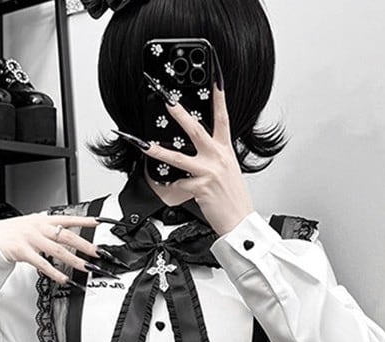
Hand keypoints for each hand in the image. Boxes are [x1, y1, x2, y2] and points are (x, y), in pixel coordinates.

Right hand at [0, 213, 122, 286]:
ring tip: (86, 268)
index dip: (84, 220)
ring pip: (58, 250)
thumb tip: (66, 235)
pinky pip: (43, 264)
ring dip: (75, 260)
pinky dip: (55, 272)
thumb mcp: (32, 225)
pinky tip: (64, 278)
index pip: (67, 218)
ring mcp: (31, 239)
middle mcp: (39, 228)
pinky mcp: (24, 252)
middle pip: (66, 236)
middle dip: (84, 245)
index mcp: (43, 220)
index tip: (98, 222)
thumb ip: (49, 229)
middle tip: (97, 252)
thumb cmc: (12, 232)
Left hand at [123, 84, 254, 236]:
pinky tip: (167, 187)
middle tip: (167, 100)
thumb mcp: (228, 170)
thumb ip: (215, 156)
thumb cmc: (233, 198)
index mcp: (225, 150)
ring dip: (158, 150)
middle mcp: (218, 157)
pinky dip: (171, 186)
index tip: (215, 76)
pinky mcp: (200, 187)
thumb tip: (200, 149)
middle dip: (180, 113)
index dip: (220, 95)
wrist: (240, 221)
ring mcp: (209, 172)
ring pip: (178, 158)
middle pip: (196, 130)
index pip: (223, 117)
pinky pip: (178, 184)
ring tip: (144, 144)